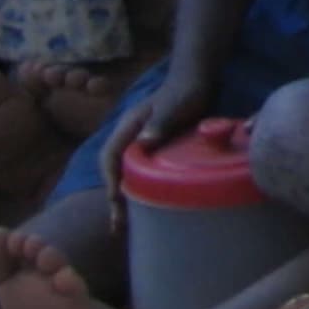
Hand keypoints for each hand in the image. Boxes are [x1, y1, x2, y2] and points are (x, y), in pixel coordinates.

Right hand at [88, 63, 216, 229]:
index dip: (111, 178)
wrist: (198, 80)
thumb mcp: (174, 105)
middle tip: (117, 225)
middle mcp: (130, 139)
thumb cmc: (185, 90)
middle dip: (114, 198)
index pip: (110, 156)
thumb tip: (144, 142)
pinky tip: (146, 209)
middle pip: (115, 172)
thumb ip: (160, 121)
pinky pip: (142, 175)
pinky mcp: (156, 152)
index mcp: (128, 128)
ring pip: (127, 176)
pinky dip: (140, 192)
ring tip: (124, 228)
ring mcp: (142, 146)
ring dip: (125, 199)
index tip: (116, 199)